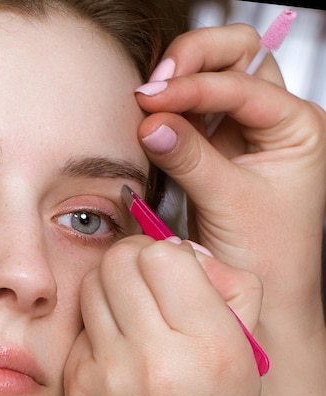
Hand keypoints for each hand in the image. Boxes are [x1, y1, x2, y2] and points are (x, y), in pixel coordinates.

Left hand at [65, 235, 261, 395]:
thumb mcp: (247, 364)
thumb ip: (228, 293)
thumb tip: (180, 250)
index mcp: (211, 348)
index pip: (166, 255)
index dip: (167, 253)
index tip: (173, 270)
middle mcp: (155, 358)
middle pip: (119, 261)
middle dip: (133, 261)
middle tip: (145, 284)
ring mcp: (107, 375)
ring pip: (91, 286)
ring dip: (111, 289)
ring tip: (131, 317)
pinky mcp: (75, 388)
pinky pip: (79, 329)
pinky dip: (97, 331)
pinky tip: (116, 359)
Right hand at [135, 24, 325, 331]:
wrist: (263, 291)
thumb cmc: (266, 254)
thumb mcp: (229, 202)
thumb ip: (190, 158)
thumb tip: (148, 122)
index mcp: (295, 127)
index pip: (243, 85)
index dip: (196, 87)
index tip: (153, 99)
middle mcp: (271, 122)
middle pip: (238, 57)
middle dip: (196, 59)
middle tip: (156, 83)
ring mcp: (241, 134)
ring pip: (212, 79)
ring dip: (179, 81)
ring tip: (146, 100)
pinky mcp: (213, 152)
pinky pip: (188, 117)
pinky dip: (167, 113)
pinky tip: (147, 122)